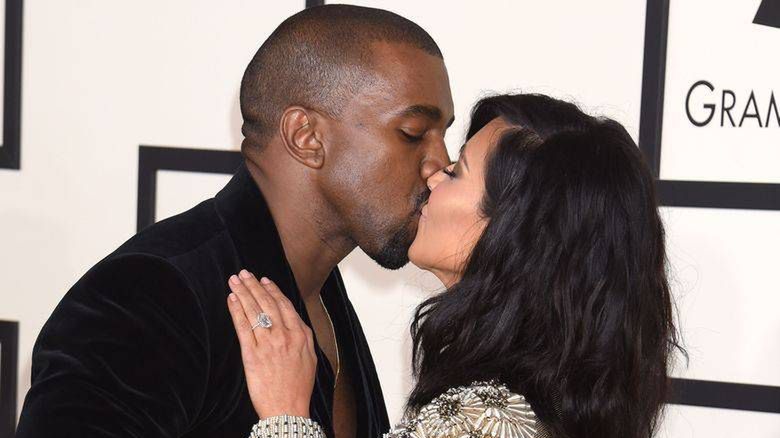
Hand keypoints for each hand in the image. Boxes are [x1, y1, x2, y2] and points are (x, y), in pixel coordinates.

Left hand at [226, 269, 316, 418]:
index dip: (273, 290)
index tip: (264, 280)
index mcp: (301, 335)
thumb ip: (303, 338)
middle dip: (255, 286)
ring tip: (235, 280)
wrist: (288, 409)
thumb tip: (296, 324)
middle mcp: (285, 335)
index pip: (285, 305)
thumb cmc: (298, 388)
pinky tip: (232, 299)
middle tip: (244, 273)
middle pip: (267, 303)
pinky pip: (243, 326)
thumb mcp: (310, 359)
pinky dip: (236, 310)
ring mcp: (268, 343)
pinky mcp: (252, 354)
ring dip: (243, 292)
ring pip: (254, 311)